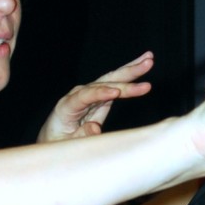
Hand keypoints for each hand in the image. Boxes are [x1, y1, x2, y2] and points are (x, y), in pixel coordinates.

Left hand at [38, 52, 153, 142]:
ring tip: (149, 59)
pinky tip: (141, 68)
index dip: (100, 94)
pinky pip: (116, 86)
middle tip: (145, 64)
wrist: (55, 140)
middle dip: (124, 73)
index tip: (116, 92)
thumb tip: (94, 129)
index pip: (85, 96)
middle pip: (102, 82)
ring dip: (131, 70)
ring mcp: (90, 94)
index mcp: (67, 107)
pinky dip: (129, 78)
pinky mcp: (100, 97)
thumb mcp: (67, 145)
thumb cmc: (59, 144)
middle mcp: (78, 95)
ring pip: (111, 80)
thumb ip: (81, 137)